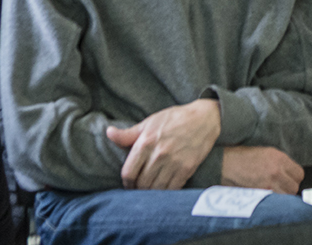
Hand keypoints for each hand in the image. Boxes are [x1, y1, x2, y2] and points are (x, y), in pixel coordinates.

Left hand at [105, 99, 220, 189]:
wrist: (204, 119)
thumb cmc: (174, 119)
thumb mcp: (149, 122)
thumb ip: (128, 133)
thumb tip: (108, 133)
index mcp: (146, 142)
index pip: (128, 172)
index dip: (126, 182)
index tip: (129, 182)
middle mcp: (159, 154)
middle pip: (141, 184)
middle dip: (138, 189)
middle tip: (139, 188)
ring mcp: (174, 163)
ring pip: (155, 189)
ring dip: (151, 193)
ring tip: (150, 190)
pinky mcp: (187, 169)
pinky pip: (172, 189)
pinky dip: (166, 192)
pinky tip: (164, 189)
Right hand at [221, 146, 303, 194]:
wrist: (223, 166)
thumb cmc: (240, 158)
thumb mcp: (264, 152)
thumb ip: (279, 162)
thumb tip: (289, 172)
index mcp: (278, 158)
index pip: (299, 173)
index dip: (294, 177)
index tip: (290, 179)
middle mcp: (276, 171)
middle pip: (294, 187)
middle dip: (289, 188)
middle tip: (281, 187)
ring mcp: (268, 184)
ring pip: (286, 197)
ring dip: (282, 196)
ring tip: (272, 192)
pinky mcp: (260, 195)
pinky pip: (274, 202)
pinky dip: (273, 201)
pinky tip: (266, 197)